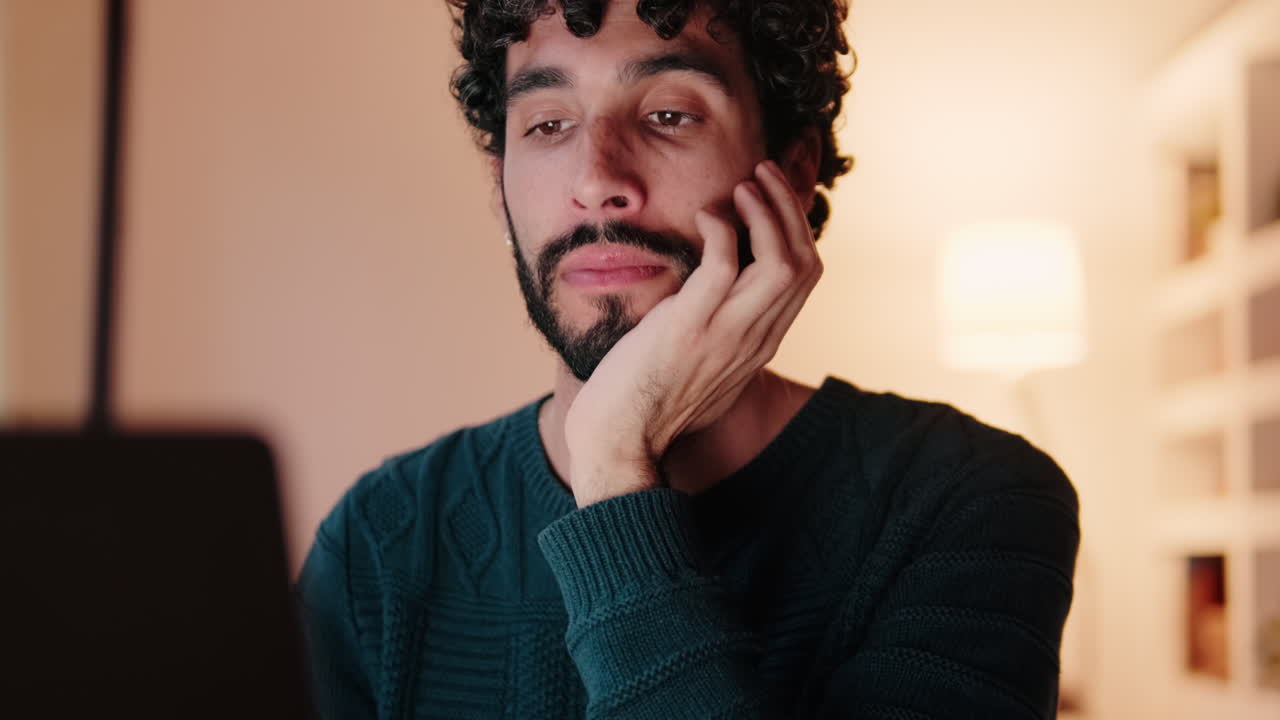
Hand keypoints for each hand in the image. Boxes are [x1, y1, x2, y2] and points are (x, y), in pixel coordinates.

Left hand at [563, 159, 822, 505]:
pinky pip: (724, 266)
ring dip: (766, 213)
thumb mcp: (703, 364)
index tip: (771, 198)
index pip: (806, 277)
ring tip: (743, 185)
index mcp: (760, 344)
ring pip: (781, 262)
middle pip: (804, 263)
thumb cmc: (649, 400)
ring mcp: (726, 334)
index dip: (796, 229)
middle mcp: (755, 339)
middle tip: (762, 174)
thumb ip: (721, 330)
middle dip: (789, 209)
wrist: (620, 440)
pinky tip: (704, 216)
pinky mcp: (690, 328)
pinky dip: (721, 230)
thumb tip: (715, 292)